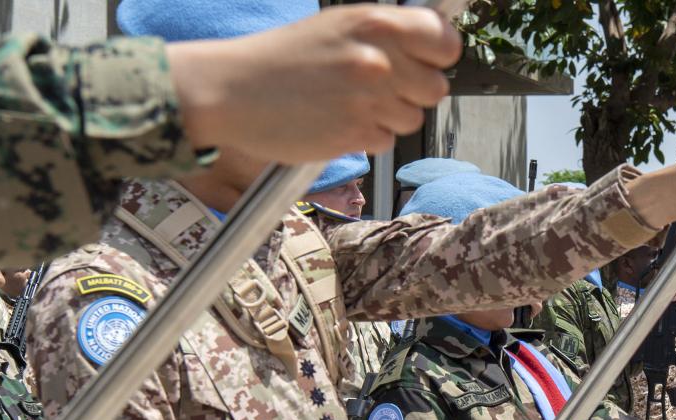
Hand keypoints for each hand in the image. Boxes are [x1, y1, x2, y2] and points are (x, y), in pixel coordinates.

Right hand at [169, 4, 461, 160]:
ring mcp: (368, 98)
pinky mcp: (355, 133)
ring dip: (388, 117)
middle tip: (377, 89)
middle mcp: (377, 58)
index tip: (426, 61)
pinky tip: (336, 121)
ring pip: (413, 118)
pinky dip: (366, 137)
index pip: (445, 42)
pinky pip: (386, 142)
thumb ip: (386, 35)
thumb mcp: (337, 26)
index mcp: (374, 22)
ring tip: (349, 104)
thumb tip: (435, 47)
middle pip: (435, 88)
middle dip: (412, 92)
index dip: (438, 55)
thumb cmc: (283, 58)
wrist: (231, 90)